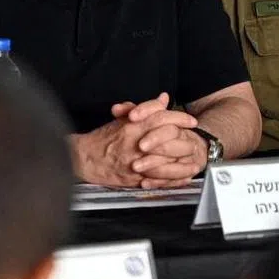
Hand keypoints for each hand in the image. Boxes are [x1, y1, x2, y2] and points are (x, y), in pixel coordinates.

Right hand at [72, 94, 197, 187]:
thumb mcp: (123, 119)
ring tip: (193, 162)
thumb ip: (146, 109)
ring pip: (165, 162)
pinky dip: (173, 180)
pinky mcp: (134, 178)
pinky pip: (158, 180)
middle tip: (195, 141)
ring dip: (182, 163)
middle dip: (185, 141)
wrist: (84, 158)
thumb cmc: (102, 139)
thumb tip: (163, 99)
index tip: (191, 121)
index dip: (179, 118)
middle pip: (167, 140)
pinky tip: (183, 178)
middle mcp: (135, 143)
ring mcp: (135, 162)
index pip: (161, 118)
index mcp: (133, 127)